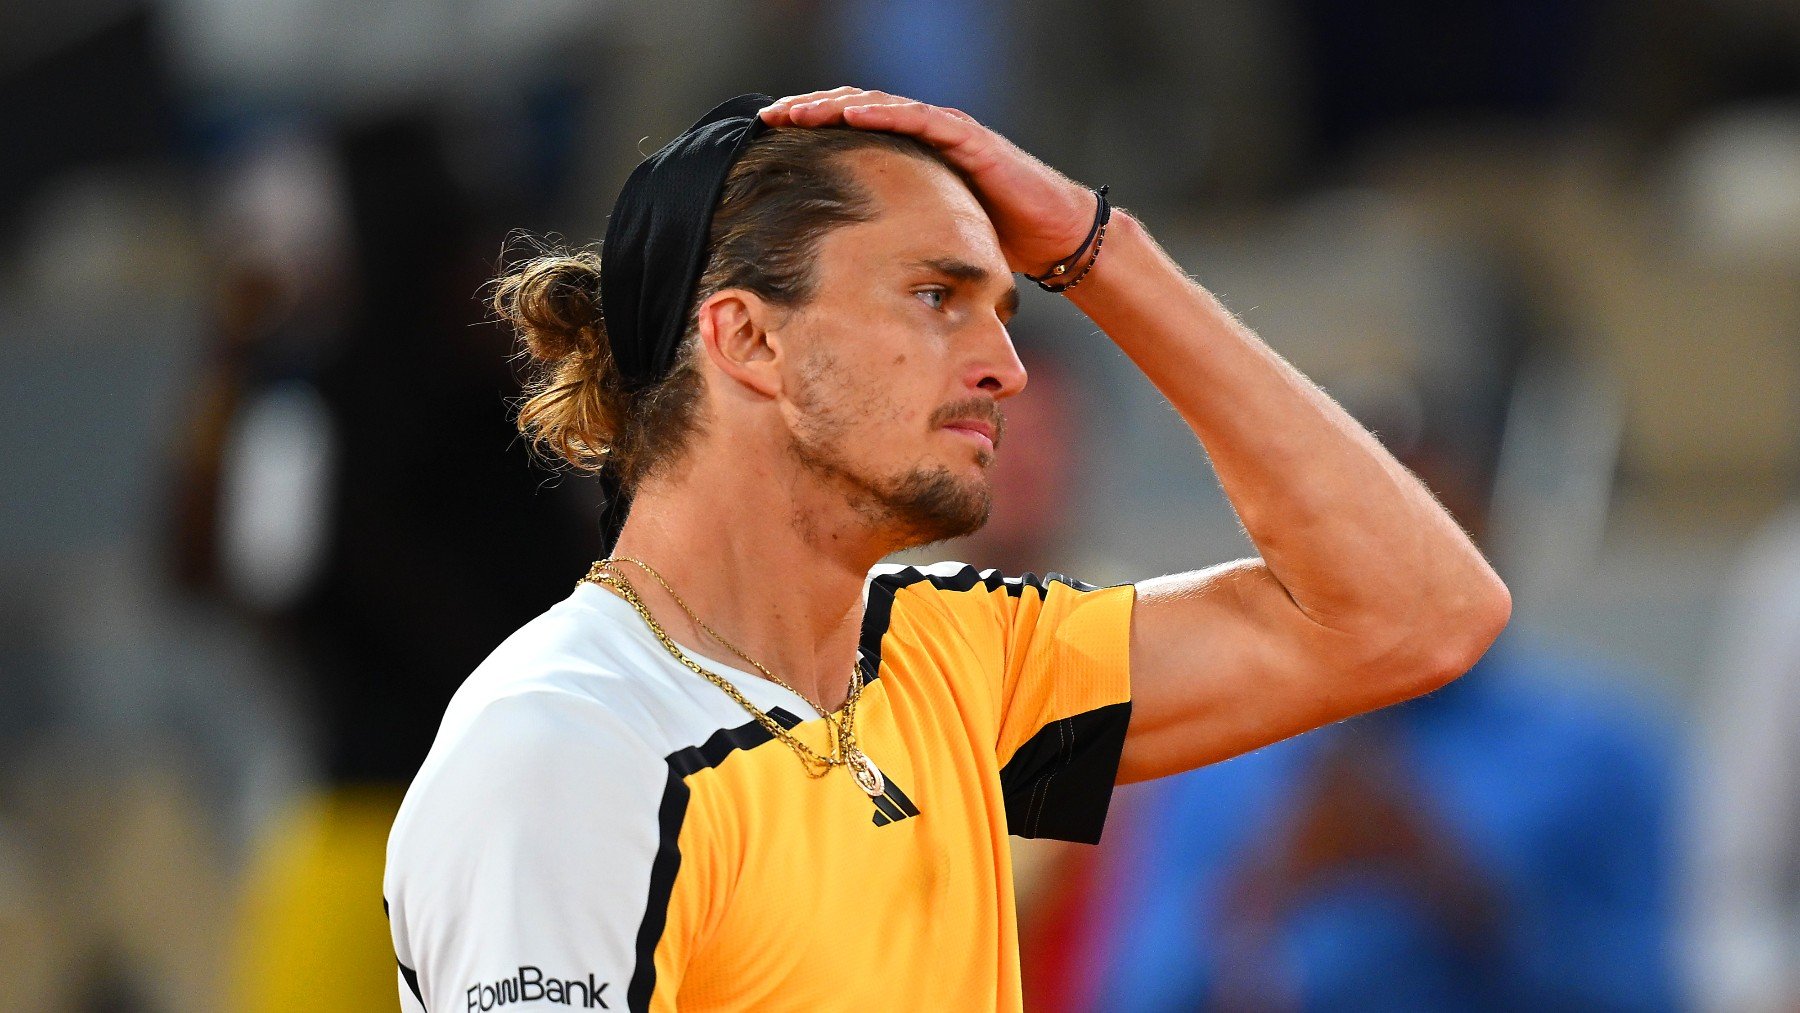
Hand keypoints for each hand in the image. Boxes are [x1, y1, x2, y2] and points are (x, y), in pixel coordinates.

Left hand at [757, 87, 1098, 276]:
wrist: (1055, 236)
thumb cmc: (998, 237)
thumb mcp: (930, 237)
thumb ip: (896, 239)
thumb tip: (851, 275)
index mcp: (911, 153)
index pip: (853, 129)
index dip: (813, 126)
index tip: (772, 136)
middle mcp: (926, 133)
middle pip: (857, 108)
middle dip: (812, 109)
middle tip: (770, 117)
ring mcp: (948, 130)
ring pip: (881, 106)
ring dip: (837, 105)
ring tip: (798, 110)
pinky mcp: (970, 139)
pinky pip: (922, 119)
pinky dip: (887, 114)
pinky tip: (853, 114)